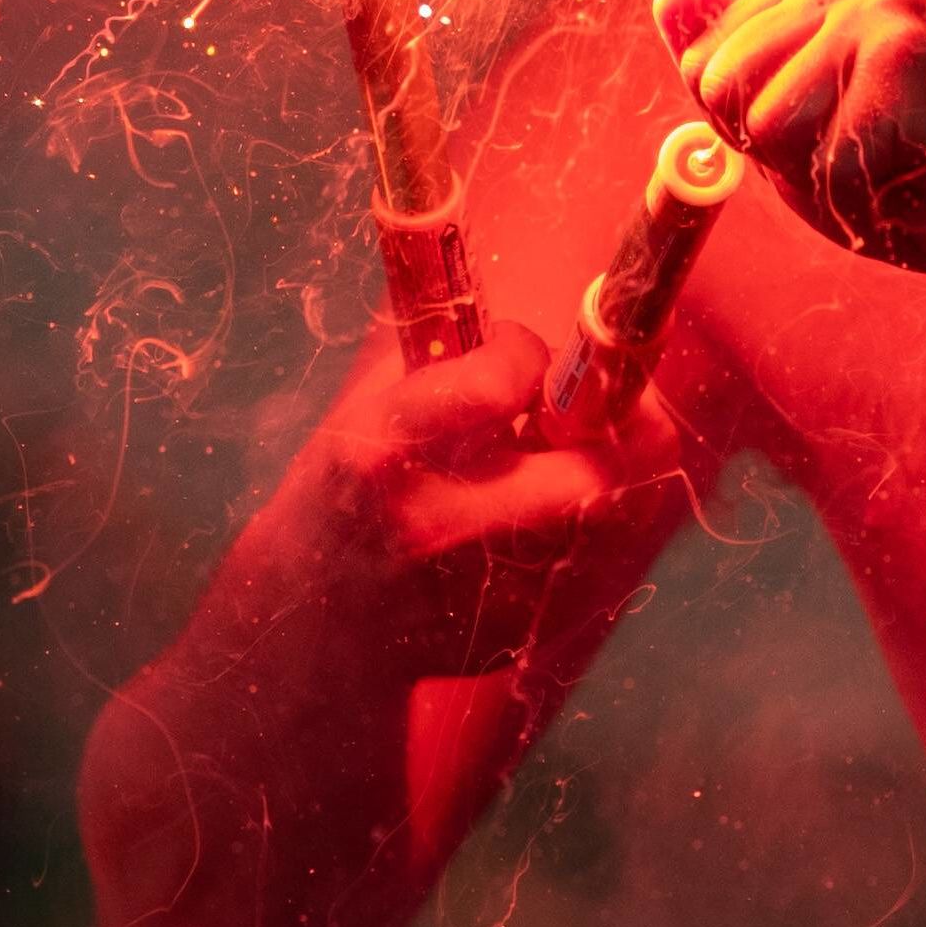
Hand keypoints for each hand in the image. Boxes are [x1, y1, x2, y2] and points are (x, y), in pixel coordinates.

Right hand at [288, 321, 685, 677]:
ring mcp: (478, 592)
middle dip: (618, 423)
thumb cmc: (341, 493)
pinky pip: (591, 565)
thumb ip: (435, 357)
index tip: (515, 352)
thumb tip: (506, 293)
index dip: (525, 352)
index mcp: (383, 452)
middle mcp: (435, 525)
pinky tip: (546, 514)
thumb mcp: (360, 412)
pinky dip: (588, 526)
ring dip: (606, 470)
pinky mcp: (510, 633)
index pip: (499, 382)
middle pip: (591, 473)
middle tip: (605, 399)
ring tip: (572, 450)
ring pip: (606, 519)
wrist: (307, 625)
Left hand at [656, 0, 925, 288]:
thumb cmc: (908, 179)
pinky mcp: (903, 54)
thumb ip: (727, 62)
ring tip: (888, 163)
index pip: (705, 68)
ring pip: (763, 123)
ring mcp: (876, 7)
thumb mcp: (794, 127)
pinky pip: (825, 162)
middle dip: (776, 152)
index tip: (834, 134)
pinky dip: (861, 198)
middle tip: (863, 154)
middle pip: (720, 86)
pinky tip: (916, 177)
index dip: (754, 133)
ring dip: (818, 176)